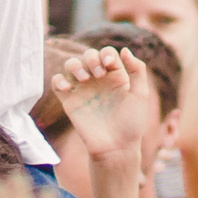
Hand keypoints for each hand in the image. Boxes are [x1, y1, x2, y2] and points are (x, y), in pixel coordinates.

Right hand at [52, 47, 155, 161]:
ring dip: (75, 65)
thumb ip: (137, 70)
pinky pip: (57, 82)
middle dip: (91, 58)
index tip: (109, 64)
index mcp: (116, 77)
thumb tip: (124, 50)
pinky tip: (67, 87)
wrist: (116, 148)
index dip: (107, 54)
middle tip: (98, 73)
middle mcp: (98, 80)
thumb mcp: (140, 95)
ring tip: (85, 79)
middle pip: (88, 55)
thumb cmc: (131, 124)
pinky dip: (58, 80)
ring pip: (71, 65)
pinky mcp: (69, 101)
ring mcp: (83, 90)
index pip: (107, 54)